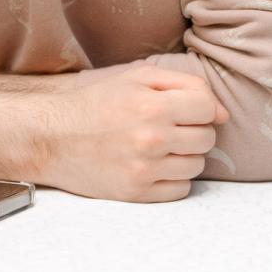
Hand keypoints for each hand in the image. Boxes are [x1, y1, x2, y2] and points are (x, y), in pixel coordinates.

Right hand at [38, 64, 227, 201]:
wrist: (51, 137)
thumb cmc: (96, 103)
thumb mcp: (136, 77)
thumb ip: (184, 84)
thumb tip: (220, 112)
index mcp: (153, 106)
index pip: (209, 109)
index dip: (202, 108)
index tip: (186, 110)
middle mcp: (152, 139)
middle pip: (206, 139)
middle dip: (194, 132)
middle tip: (170, 128)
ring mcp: (144, 169)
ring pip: (197, 166)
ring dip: (185, 156)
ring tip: (161, 147)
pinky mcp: (135, 193)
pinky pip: (180, 190)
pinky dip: (173, 179)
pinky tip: (155, 167)